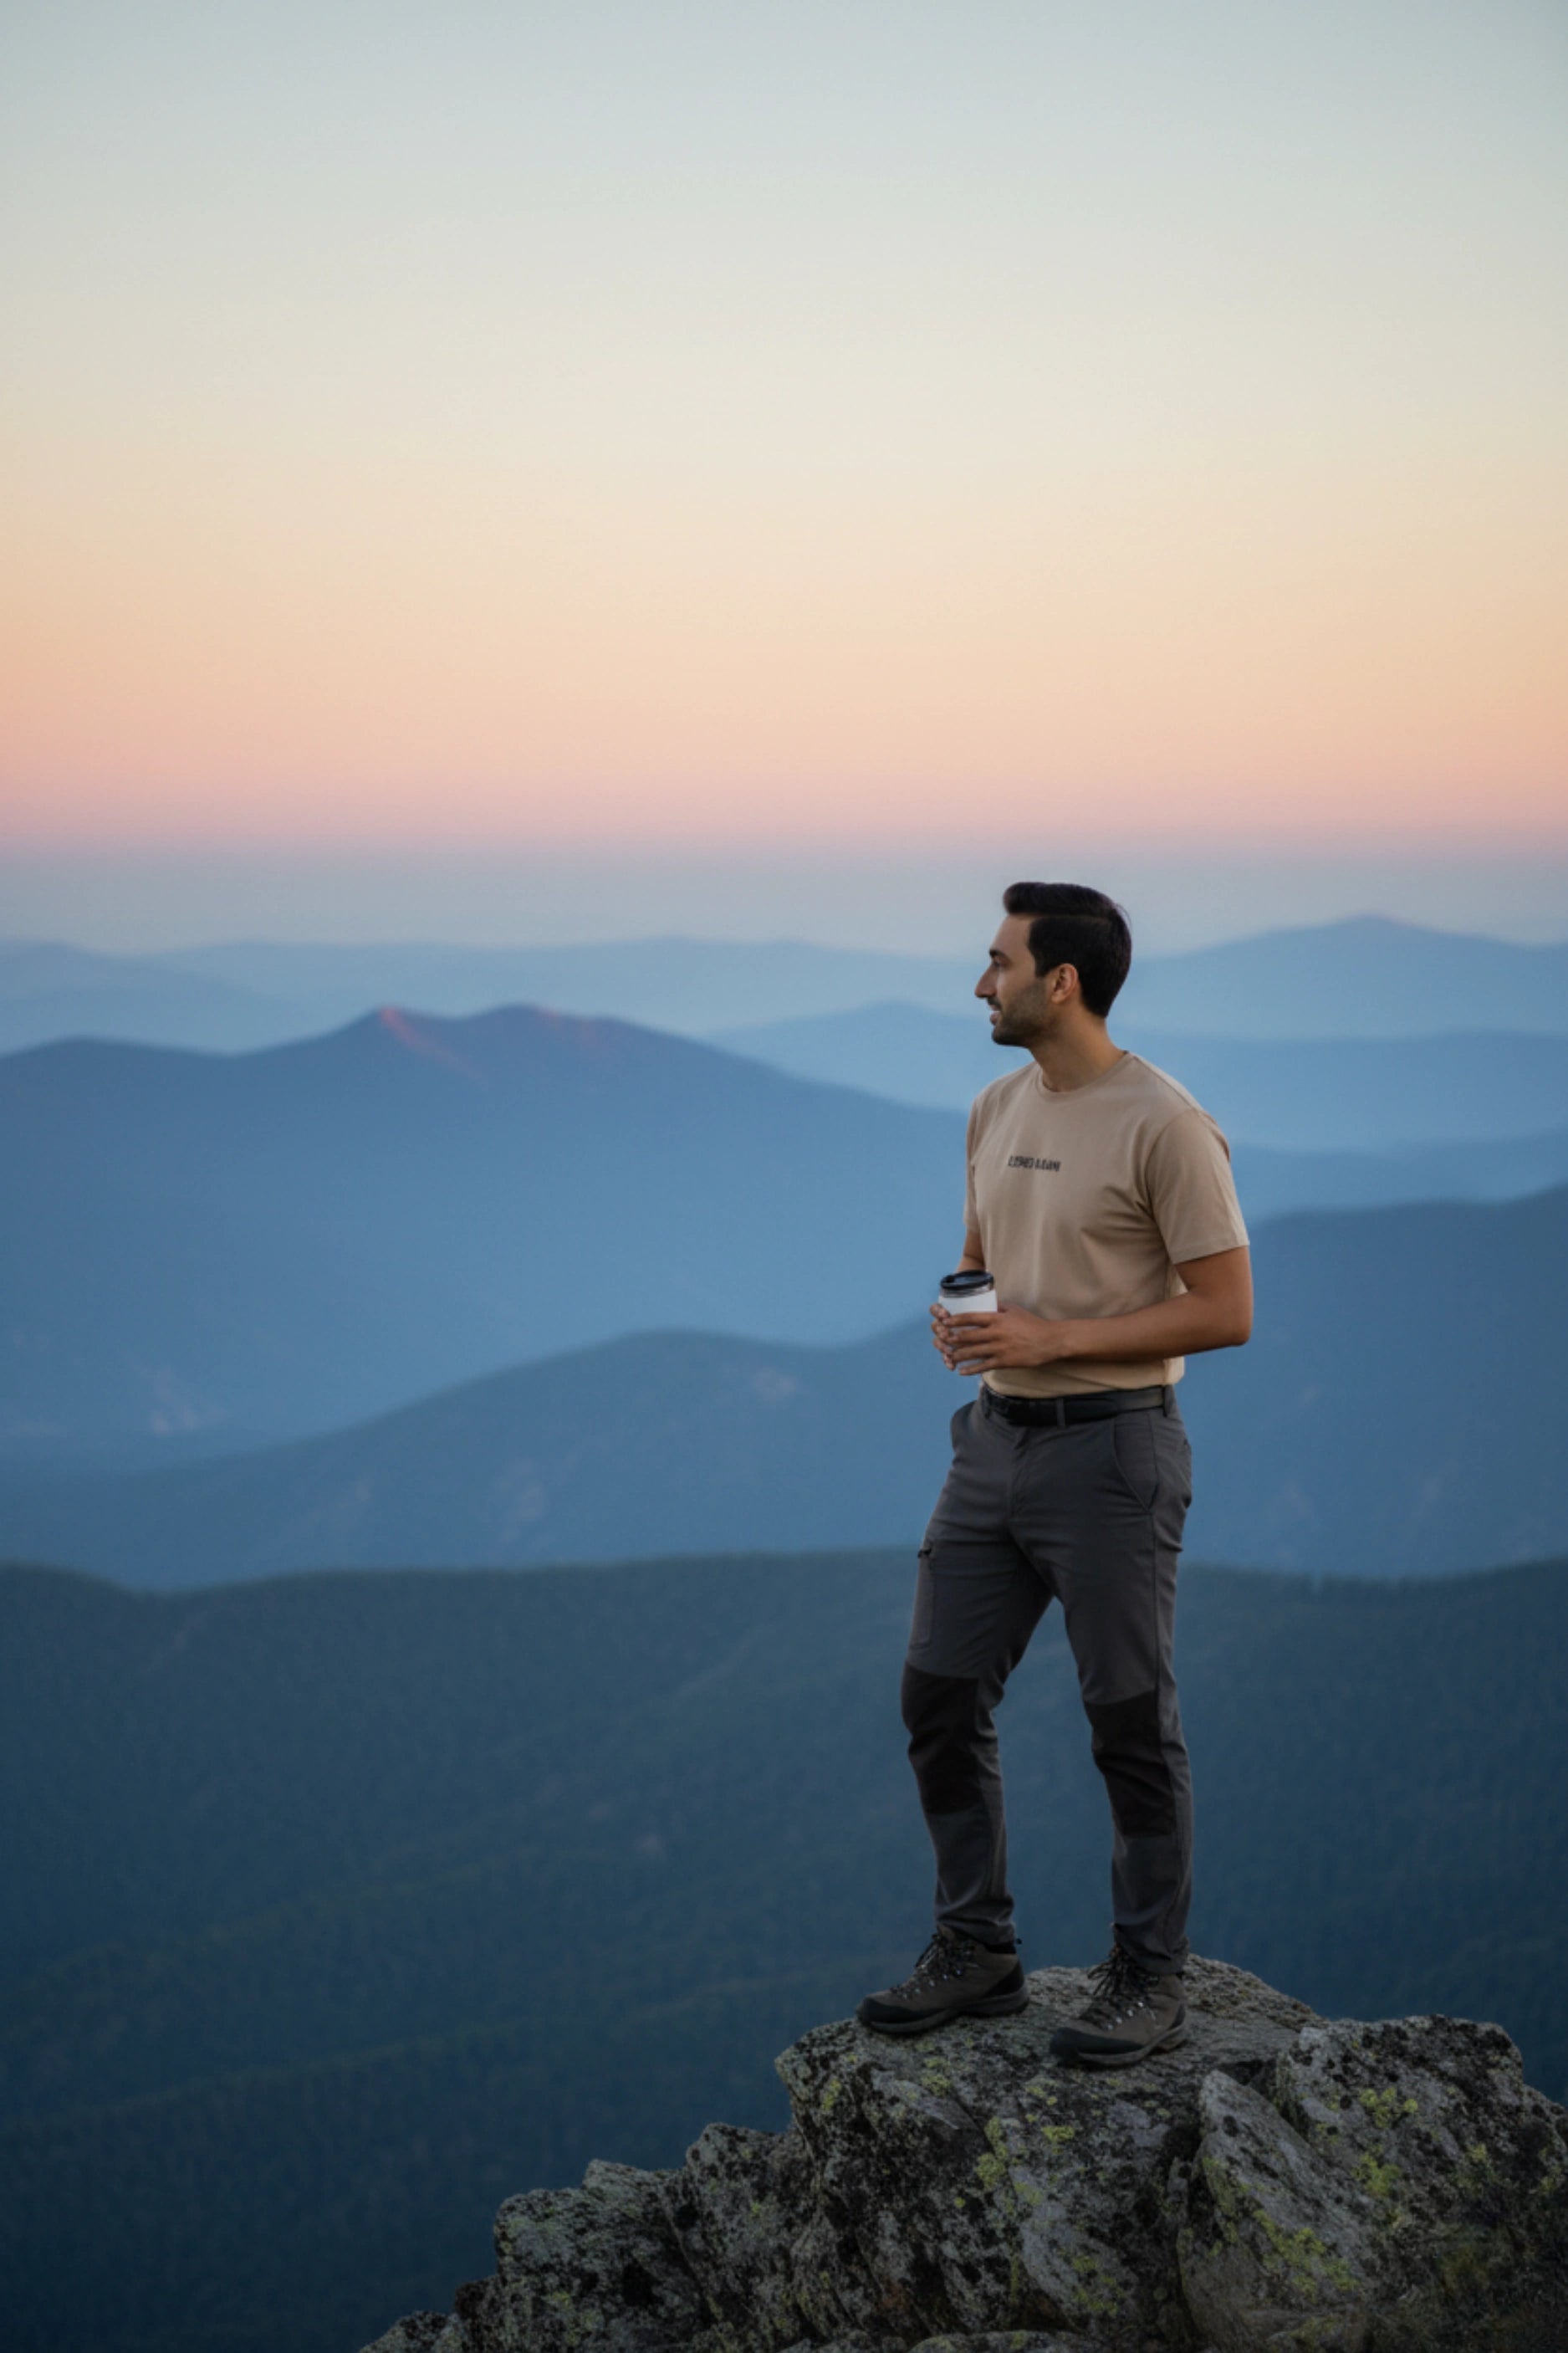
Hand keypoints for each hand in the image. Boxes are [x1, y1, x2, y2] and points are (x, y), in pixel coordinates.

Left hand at [930, 1302, 1067, 1374]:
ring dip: (957, 1354)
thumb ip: (998, 1307)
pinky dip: (970, 1369)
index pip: (971, 1318)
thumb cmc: (1032, 1324)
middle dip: (951, 1338)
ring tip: (947, 1355)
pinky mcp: (1004, 1361)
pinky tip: (961, 1371)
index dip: (956, 1320)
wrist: (1049, 1341)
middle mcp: (995, 1333)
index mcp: (997, 1319)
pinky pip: (983, 1366)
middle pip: (967, 1336)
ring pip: (972, 1352)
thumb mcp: (1014, 1310)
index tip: (944, 1321)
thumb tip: (986, 1301)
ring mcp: (999, 1348)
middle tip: (940, 1340)